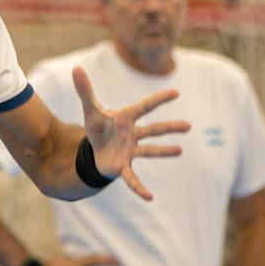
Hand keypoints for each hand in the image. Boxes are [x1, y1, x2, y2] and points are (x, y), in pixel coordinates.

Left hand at [72, 66, 190, 199]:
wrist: (94, 152)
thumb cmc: (98, 129)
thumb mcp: (90, 110)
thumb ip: (84, 90)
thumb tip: (76, 68)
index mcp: (126, 118)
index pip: (144, 107)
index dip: (158, 99)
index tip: (175, 92)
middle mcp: (132, 134)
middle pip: (153, 130)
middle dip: (169, 127)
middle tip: (188, 126)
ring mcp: (130, 151)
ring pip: (149, 151)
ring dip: (163, 151)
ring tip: (179, 151)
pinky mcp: (123, 166)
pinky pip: (132, 178)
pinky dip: (139, 187)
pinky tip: (149, 197)